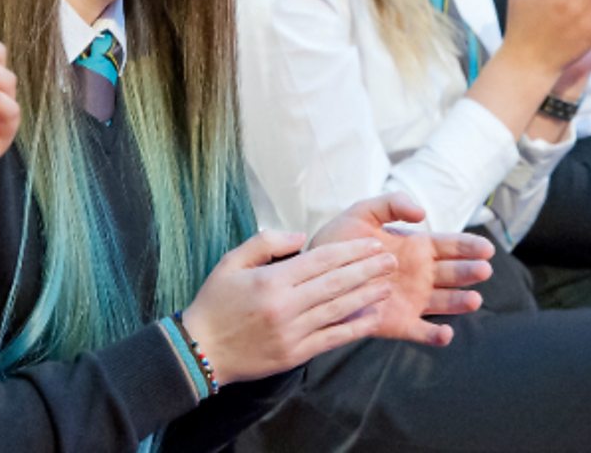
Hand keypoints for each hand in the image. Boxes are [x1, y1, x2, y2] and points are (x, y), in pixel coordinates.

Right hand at [179, 230, 397, 385]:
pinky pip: (332, 339)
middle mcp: (286, 306)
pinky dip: (355, 328)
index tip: (372, 244)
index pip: (321, 260)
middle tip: (390, 260)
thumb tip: (300, 236)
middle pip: (336, 283)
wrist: (200, 350)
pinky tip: (373, 317)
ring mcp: (292, 332)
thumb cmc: (215, 302)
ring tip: (387, 284)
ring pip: (339, 309)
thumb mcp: (231, 262)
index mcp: (272, 280)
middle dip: (367, 270)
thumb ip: (265, 242)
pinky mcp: (295, 354)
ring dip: (367, 295)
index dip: (351, 251)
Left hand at [309, 193, 493, 346]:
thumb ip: (392, 204)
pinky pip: (421, 331)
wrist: (314, 273)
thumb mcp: (363, 212)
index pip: (450, 246)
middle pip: (453, 274)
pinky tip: (445, 334)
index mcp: (416, 248)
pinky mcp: (398, 323)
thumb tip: (422, 213)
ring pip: (445, 302)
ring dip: (460, 302)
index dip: (469, 247)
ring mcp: (412, 300)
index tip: (485, 248)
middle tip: (483, 270)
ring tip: (473, 300)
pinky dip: (434, 336)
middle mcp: (420, 275)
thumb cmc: (340, 240)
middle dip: (469, 272)